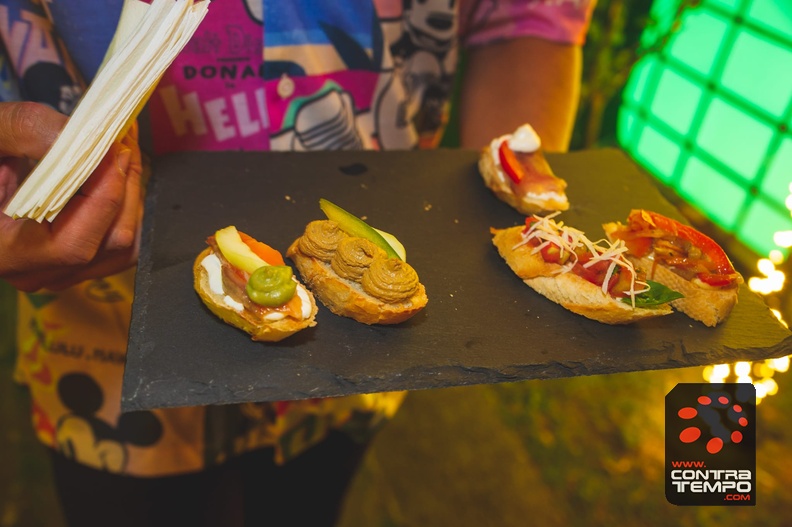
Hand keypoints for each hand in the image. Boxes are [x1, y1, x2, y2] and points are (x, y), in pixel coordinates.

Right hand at [0, 102, 142, 291]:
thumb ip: (27, 132)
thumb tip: (86, 138)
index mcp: (3, 253)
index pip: (73, 244)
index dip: (104, 194)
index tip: (113, 147)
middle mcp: (34, 273)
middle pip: (110, 242)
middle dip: (124, 184)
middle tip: (124, 137)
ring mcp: (60, 271)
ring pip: (123, 244)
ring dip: (129, 191)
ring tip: (120, 148)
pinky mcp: (76, 261)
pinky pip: (117, 239)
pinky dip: (124, 201)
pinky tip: (115, 168)